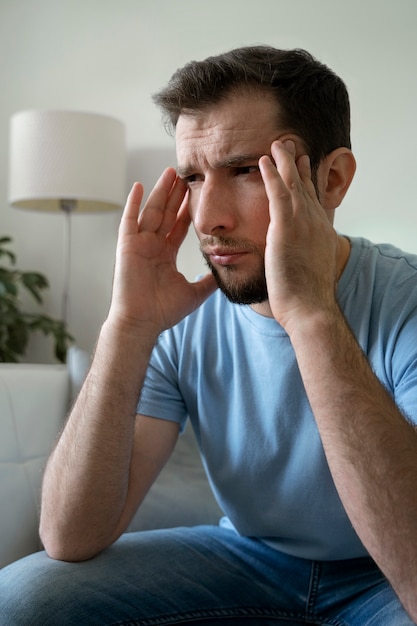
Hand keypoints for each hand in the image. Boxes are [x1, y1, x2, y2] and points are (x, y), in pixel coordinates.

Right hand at [108, 168, 215, 334]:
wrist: (142, 323)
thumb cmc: (163, 312)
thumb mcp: (195, 293)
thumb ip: (209, 281)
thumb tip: (227, 273)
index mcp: (165, 255)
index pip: (179, 226)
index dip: (188, 209)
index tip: (196, 192)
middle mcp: (152, 246)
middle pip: (167, 213)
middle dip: (176, 194)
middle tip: (185, 174)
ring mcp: (139, 244)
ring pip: (152, 211)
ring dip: (160, 192)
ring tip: (170, 173)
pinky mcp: (126, 246)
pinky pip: (130, 220)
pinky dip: (133, 203)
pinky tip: (140, 186)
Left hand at [259, 140, 339, 333]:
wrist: (309, 309)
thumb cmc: (306, 299)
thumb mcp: (309, 271)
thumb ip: (302, 257)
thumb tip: (295, 259)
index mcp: (319, 233)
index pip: (312, 200)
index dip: (306, 181)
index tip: (302, 165)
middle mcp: (314, 223)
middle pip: (305, 187)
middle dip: (297, 165)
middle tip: (290, 145)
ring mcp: (302, 224)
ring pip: (292, 184)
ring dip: (284, 162)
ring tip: (276, 144)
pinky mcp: (286, 228)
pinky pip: (278, 194)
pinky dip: (271, 175)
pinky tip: (263, 161)